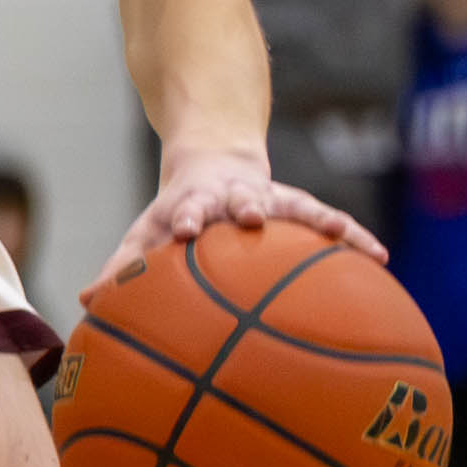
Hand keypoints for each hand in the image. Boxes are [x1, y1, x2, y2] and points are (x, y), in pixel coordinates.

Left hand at [86, 145, 383, 300]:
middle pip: (242, 198)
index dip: (186, 219)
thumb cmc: (177, 213)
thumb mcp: (148, 234)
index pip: (188, 209)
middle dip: (245, 206)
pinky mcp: (299, 205)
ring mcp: (271, 198)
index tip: (185, 231)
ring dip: (313, 217)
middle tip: (251, 217)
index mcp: (195, 205)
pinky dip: (353, 236)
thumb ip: (123, 269)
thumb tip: (86, 305)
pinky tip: (381, 257)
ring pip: (295, 204)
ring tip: (338, 232)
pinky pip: (331, 221)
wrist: (214, 162)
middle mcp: (234, 197)